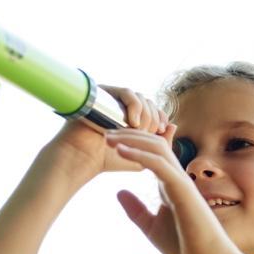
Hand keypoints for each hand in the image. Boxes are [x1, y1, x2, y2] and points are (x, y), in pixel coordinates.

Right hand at [47, 85, 170, 178]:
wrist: (80, 159)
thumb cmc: (106, 160)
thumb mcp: (140, 155)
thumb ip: (158, 144)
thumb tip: (173, 125)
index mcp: (127, 114)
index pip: (151, 108)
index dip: (160, 116)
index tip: (162, 130)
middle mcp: (118, 104)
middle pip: (147, 101)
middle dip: (153, 119)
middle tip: (149, 134)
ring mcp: (110, 97)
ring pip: (140, 97)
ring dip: (145, 114)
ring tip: (139, 131)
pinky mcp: (103, 93)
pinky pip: (126, 93)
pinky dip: (135, 106)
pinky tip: (133, 122)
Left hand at [105, 127, 246, 253]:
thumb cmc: (185, 246)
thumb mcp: (151, 226)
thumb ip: (136, 209)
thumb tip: (119, 193)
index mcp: (170, 184)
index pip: (154, 153)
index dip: (134, 141)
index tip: (111, 140)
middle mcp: (177, 177)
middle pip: (154, 144)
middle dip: (130, 135)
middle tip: (105, 133)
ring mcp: (182, 181)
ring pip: (157, 148)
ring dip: (132, 139)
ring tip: (109, 138)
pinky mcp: (183, 190)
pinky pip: (160, 165)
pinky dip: (139, 154)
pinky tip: (121, 151)